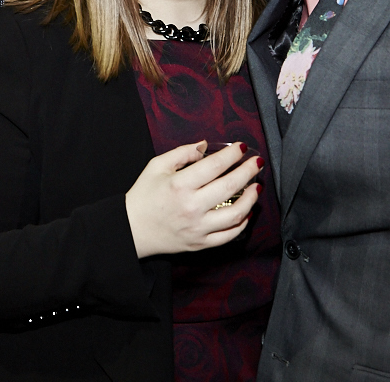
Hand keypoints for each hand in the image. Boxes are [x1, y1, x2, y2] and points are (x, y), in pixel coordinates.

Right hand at [125, 141, 262, 258]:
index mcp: (179, 185)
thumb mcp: (156, 166)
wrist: (132, 229)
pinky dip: (241, 223)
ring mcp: (197, 227)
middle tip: (257, 163)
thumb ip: (182, 153)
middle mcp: (191, 206)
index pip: (214, 165)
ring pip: (235, 213)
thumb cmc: (143, 195)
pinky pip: (228, 235)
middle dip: (248, 172)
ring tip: (256, 187)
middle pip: (229, 187)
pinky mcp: (200, 243)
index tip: (242, 148)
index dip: (232, 154)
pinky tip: (246, 212)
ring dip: (251, 199)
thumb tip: (205, 146)